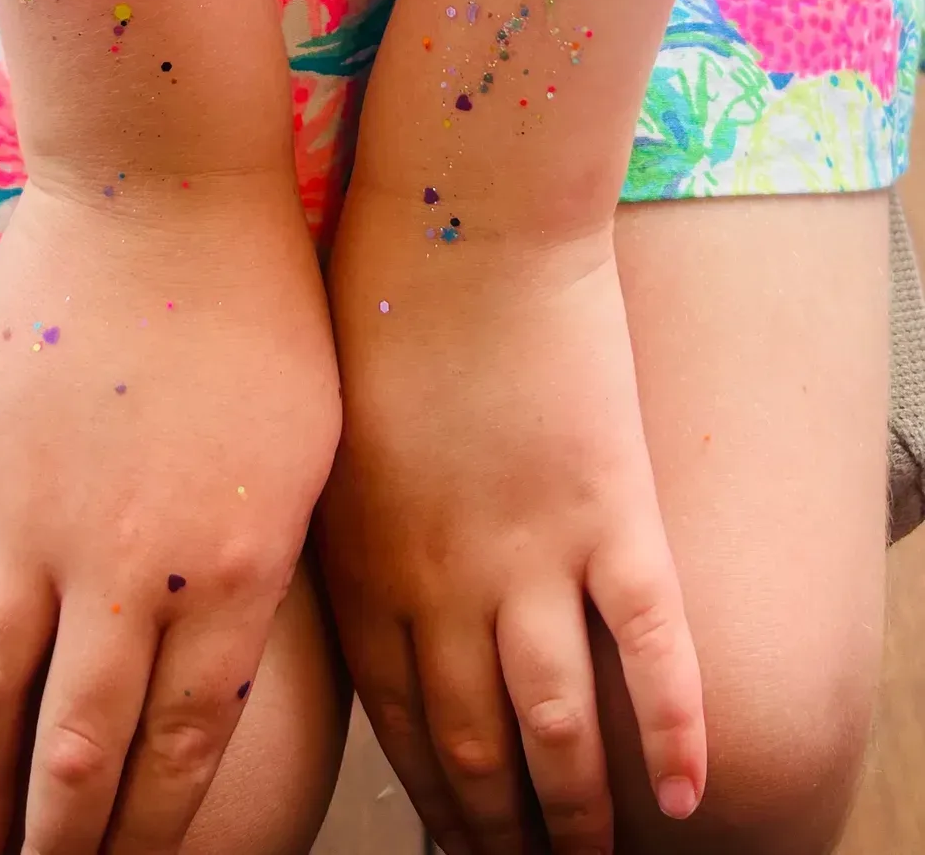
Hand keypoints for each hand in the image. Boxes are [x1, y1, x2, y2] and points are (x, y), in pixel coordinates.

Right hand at [0, 171, 339, 854]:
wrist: (166, 187)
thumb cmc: (267, 308)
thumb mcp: (311, 451)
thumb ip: (266, 570)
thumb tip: (221, 666)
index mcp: (236, 569)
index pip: (182, 749)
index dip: (150, 830)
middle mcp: (132, 566)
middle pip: (80, 753)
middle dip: (60, 846)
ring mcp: (37, 517)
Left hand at [317, 178, 704, 854]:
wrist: (457, 217)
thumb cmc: (370, 300)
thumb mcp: (328, 432)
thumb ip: (341, 525)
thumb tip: (344, 590)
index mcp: (364, 568)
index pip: (401, 724)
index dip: (434, 794)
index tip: (452, 834)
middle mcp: (444, 588)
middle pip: (477, 746)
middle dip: (499, 827)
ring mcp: (533, 555)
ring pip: (561, 726)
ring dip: (579, 811)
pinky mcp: (612, 511)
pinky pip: (651, 649)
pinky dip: (670, 732)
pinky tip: (682, 794)